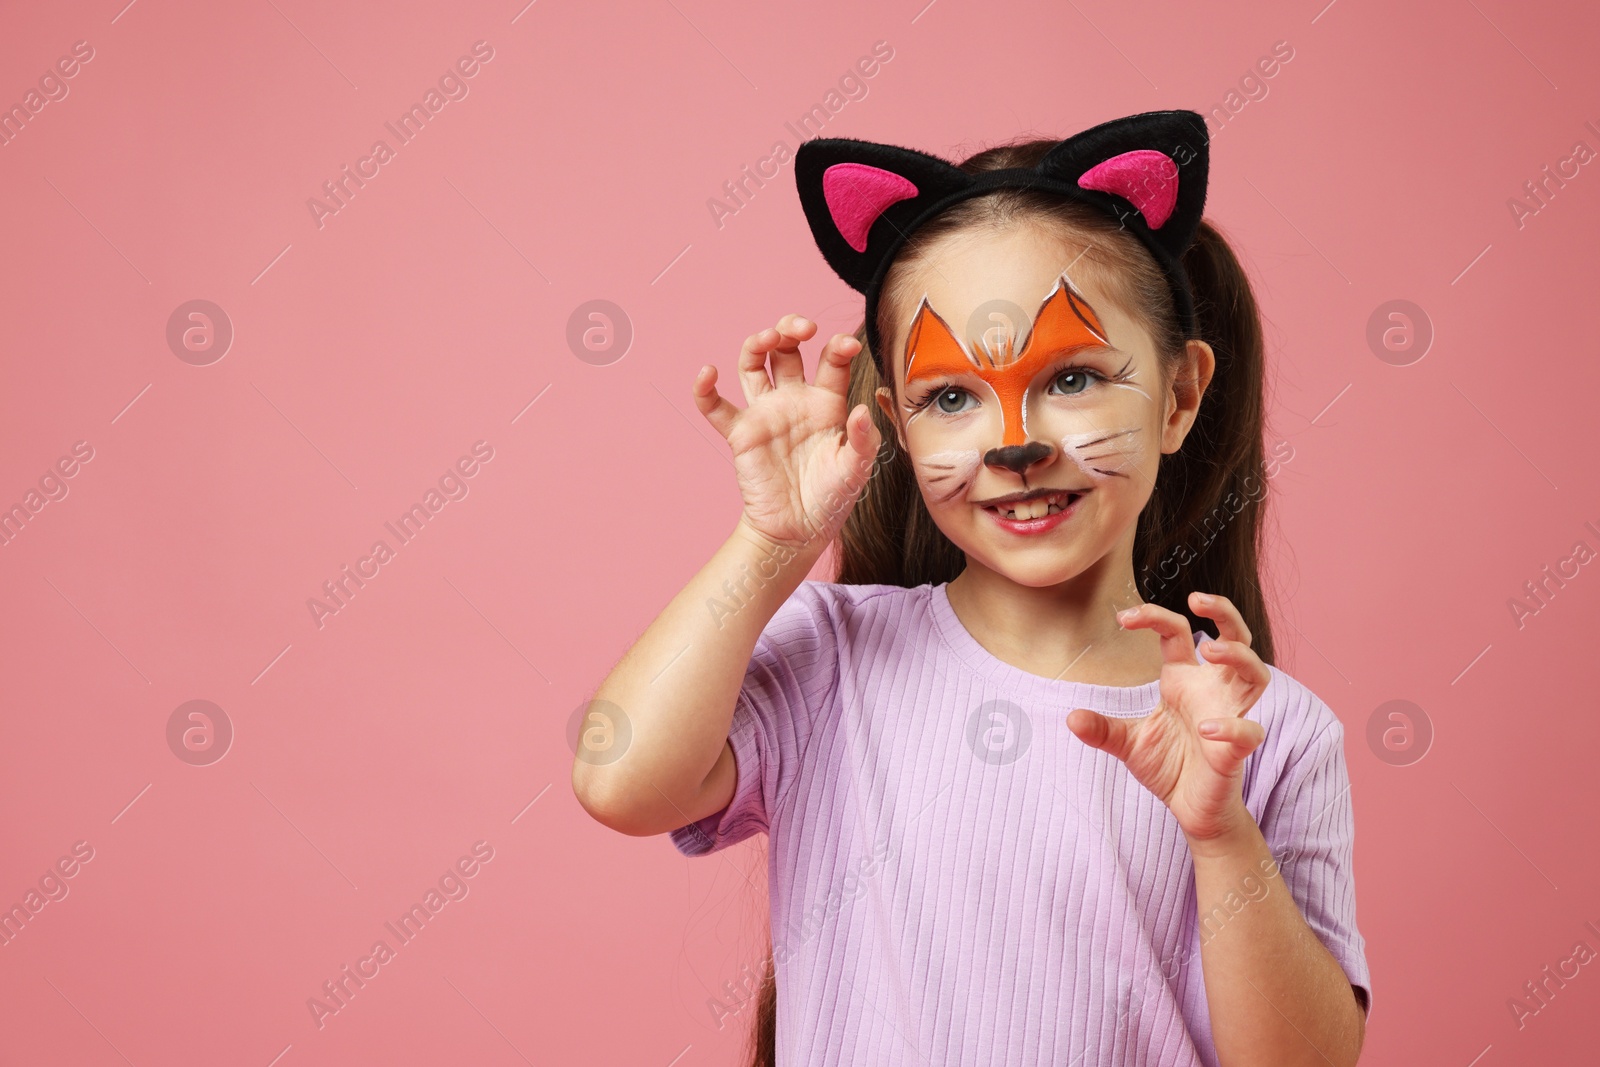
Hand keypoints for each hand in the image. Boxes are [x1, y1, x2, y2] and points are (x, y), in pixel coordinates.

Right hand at [693, 314, 881, 553]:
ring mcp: (765, 413)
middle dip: (792, 329)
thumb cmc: (832, 498)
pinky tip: (707, 373)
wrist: (799, 531)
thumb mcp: (857, 469)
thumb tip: (861, 410)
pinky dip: (705, 389)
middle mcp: (794, 400)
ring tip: (766, 339)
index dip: (838, 346)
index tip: (847, 346)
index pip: (831, 360)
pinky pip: (716, 407)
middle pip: (787, 349)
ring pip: (754, 365)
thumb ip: (863, 440)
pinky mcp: (741, 433)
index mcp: (827, 402)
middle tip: (803, 328)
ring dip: (757, 344)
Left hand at [1065, 592, 1270, 845]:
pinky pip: (1248, 732)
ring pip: (1256, 674)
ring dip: (1239, 655)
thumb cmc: (1169, 768)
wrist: (1192, 811)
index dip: (1154, 618)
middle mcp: (1212, 691)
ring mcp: (1229, 716)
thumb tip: (1070, 718)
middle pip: (1236, 637)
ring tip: (1209, 649)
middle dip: (1224, 612)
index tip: (1124, 617)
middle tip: (1198, 599)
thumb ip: (1102, 729)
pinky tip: (1207, 729)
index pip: (1177, 634)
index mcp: (1184, 681)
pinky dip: (1232, 728)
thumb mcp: (1128, 744)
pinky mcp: (1237, 750)